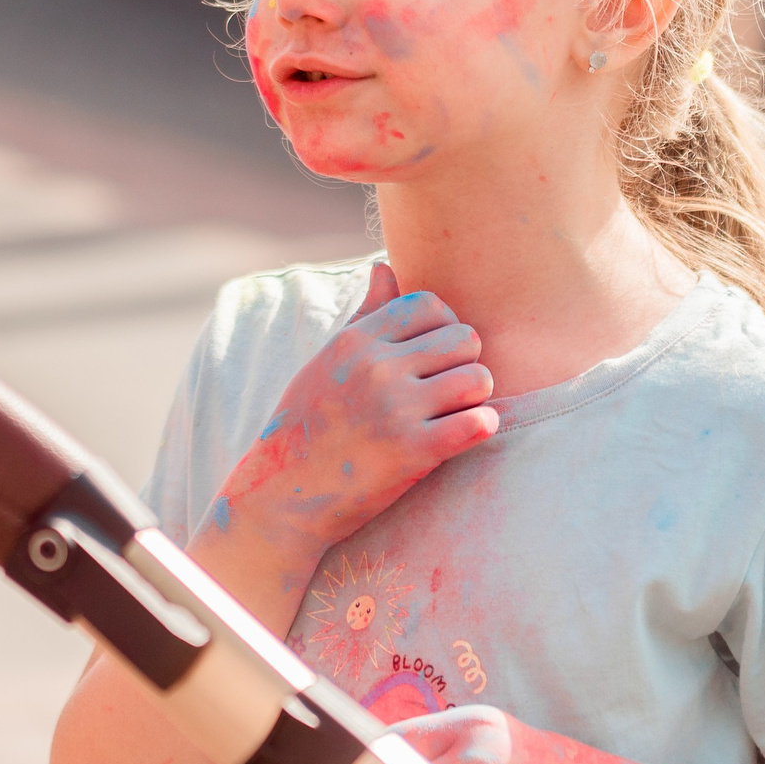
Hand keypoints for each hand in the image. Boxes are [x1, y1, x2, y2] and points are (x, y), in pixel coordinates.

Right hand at [204, 263, 497, 557]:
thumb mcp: (328, 361)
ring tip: (454, 412)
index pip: (429, 304)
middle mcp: (376, 367)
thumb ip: (366, 315)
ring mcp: (395, 408)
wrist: (282, 496)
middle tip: (447, 389)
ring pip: (478, 378)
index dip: (444, 326)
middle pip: (463, 338)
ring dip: (475, 397)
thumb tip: (385, 267)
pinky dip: (482, 427)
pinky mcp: (414, 451)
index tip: (435, 355)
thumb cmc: (308, 425)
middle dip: (464, 362)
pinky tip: (462, 435)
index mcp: (355, 341)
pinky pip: (479, 422)